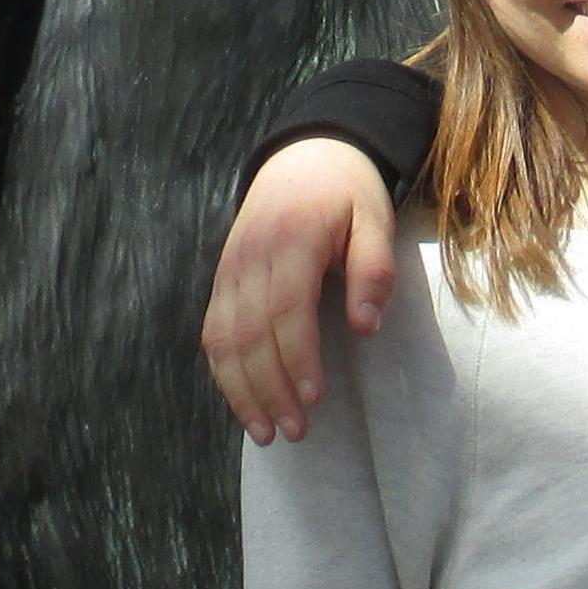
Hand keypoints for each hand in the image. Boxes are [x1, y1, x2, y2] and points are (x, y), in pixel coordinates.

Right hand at [201, 137, 396, 443]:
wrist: (303, 155)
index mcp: (292, 239)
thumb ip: (373, 269)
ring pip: (224, 338)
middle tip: (295, 432)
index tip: (315, 399)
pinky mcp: (221, 278)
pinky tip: (242, 402)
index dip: (297, 358)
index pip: (287, 308)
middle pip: (251, 333)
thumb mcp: (375, 217)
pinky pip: (213, 330)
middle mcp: (251, 256)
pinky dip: (223, 371)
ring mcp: (230, 268)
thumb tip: (365, 327)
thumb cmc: (347, 192)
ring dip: (241, 390)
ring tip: (265, 432)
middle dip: (270, 389)